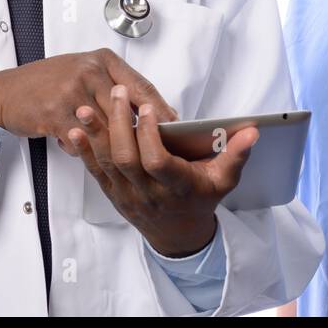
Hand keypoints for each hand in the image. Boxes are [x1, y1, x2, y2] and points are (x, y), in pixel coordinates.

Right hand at [0, 48, 179, 155]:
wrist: (8, 92)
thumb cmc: (49, 82)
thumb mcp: (84, 71)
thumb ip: (114, 86)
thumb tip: (150, 110)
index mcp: (102, 60)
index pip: (141, 86)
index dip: (160, 110)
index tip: (175, 127)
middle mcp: (90, 72)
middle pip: (127, 110)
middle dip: (141, 133)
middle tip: (156, 149)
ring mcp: (73, 92)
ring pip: (106, 128)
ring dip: (109, 144)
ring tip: (117, 154)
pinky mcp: (57, 114)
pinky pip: (83, 140)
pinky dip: (83, 147)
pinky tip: (78, 145)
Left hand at [68, 84, 258, 256]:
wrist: (178, 234)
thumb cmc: (200, 199)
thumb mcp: (224, 180)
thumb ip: (237, 155)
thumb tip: (253, 132)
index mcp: (177, 187)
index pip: (157, 162)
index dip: (150, 136)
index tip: (150, 110)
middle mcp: (149, 193)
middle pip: (126, 159)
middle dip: (119, 124)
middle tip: (119, 93)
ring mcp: (127, 195)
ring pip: (106, 164)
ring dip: (95, 135)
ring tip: (86, 107)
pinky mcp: (113, 194)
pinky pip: (95, 172)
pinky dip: (84, 151)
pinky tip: (74, 131)